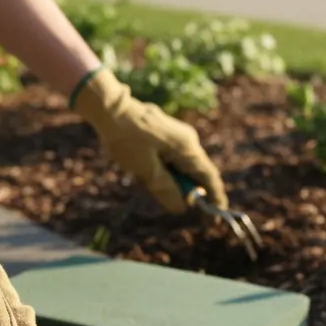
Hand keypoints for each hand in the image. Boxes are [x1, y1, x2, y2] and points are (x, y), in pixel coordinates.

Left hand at [71, 67, 227, 214]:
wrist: (109, 107)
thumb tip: (183, 207)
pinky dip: (168, 170)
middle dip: (190, 192)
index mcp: (187, 149)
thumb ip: (166, 190)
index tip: (216, 219)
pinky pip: (175, 158)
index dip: (215, 200)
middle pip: (198, 174)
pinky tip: (146, 169)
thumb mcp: (145, 169)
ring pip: (185, 167)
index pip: (209, 179)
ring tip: (147, 179)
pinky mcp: (169, 134)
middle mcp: (189, 141)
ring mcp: (179, 136)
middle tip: (176, 205)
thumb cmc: (126, 138)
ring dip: (174, 181)